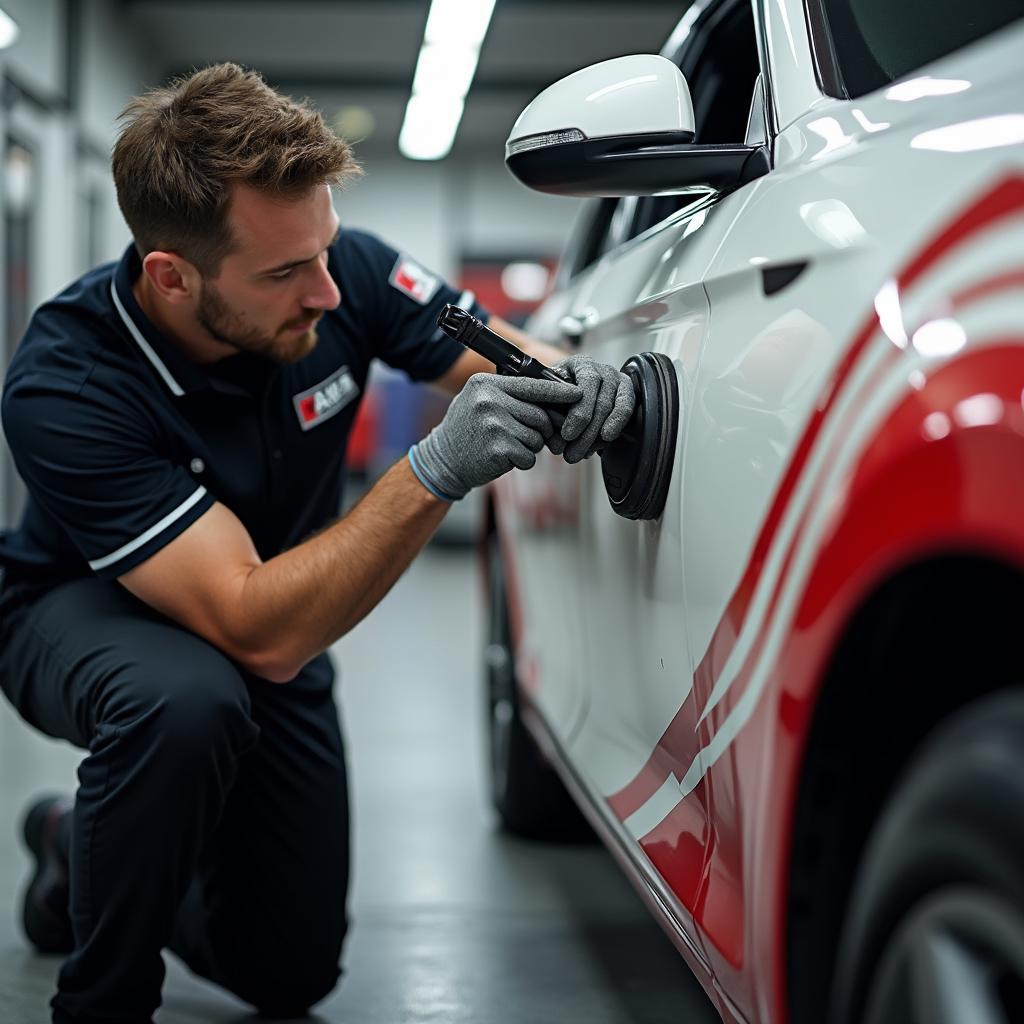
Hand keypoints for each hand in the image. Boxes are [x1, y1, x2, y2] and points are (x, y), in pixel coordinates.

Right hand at [408, 372, 581, 500]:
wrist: (443, 460)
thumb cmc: (468, 431)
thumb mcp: (481, 401)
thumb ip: (511, 395)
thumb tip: (556, 397)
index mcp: (486, 384)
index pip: (532, 385)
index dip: (559, 391)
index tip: (578, 393)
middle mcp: (490, 401)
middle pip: (539, 414)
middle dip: (542, 429)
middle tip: (527, 435)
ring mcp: (494, 425)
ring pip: (537, 437)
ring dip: (530, 446)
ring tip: (507, 445)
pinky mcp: (498, 449)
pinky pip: (529, 456)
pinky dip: (523, 460)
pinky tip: (504, 457)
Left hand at [546, 355, 634, 462]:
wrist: (570, 391)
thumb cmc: (556, 393)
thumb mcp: (548, 394)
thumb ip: (548, 407)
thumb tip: (553, 433)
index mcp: (580, 364)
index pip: (586, 386)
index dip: (578, 413)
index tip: (567, 435)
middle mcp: (601, 369)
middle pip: (600, 402)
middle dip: (586, 433)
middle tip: (571, 455)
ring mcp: (616, 379)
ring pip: (612, 408)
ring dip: (597, 436)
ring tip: (582, 455)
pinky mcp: (626, 391)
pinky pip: (626, 408)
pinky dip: (617, 425)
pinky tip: (606, 438)